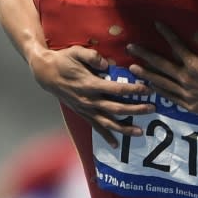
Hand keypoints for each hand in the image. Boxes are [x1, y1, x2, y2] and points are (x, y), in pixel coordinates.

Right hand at [29, 44, 153, 146]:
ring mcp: (85, 109)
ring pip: (108, 123)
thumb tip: (107, 64)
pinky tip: (116, 145)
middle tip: (152, 109)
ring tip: (140, 132)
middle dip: (135, 109)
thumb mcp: (76, 52)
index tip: (147, 89)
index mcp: (90, 84)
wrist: (45, 73)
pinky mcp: (82, 113)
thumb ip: (92, 57)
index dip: (133, 90)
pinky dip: (106, 137)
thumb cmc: (63, 60)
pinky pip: (96, 127)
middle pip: (116, 108)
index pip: (116, 89)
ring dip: (124, 128)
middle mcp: (89, 100)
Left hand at [126, 22, 197, 118]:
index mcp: (195, 64)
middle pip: (161, 64)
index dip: (166, 33)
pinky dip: (158, 90)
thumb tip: (196, 34)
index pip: (176, 45)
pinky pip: (169, 96)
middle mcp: (186, 78)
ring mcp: (186, 94)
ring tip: (133, 68)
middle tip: (130, 48)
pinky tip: (151, 85)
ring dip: (146, 73)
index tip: (156, 24)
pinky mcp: (188, 106)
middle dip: (144, 55)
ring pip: (161, 82)